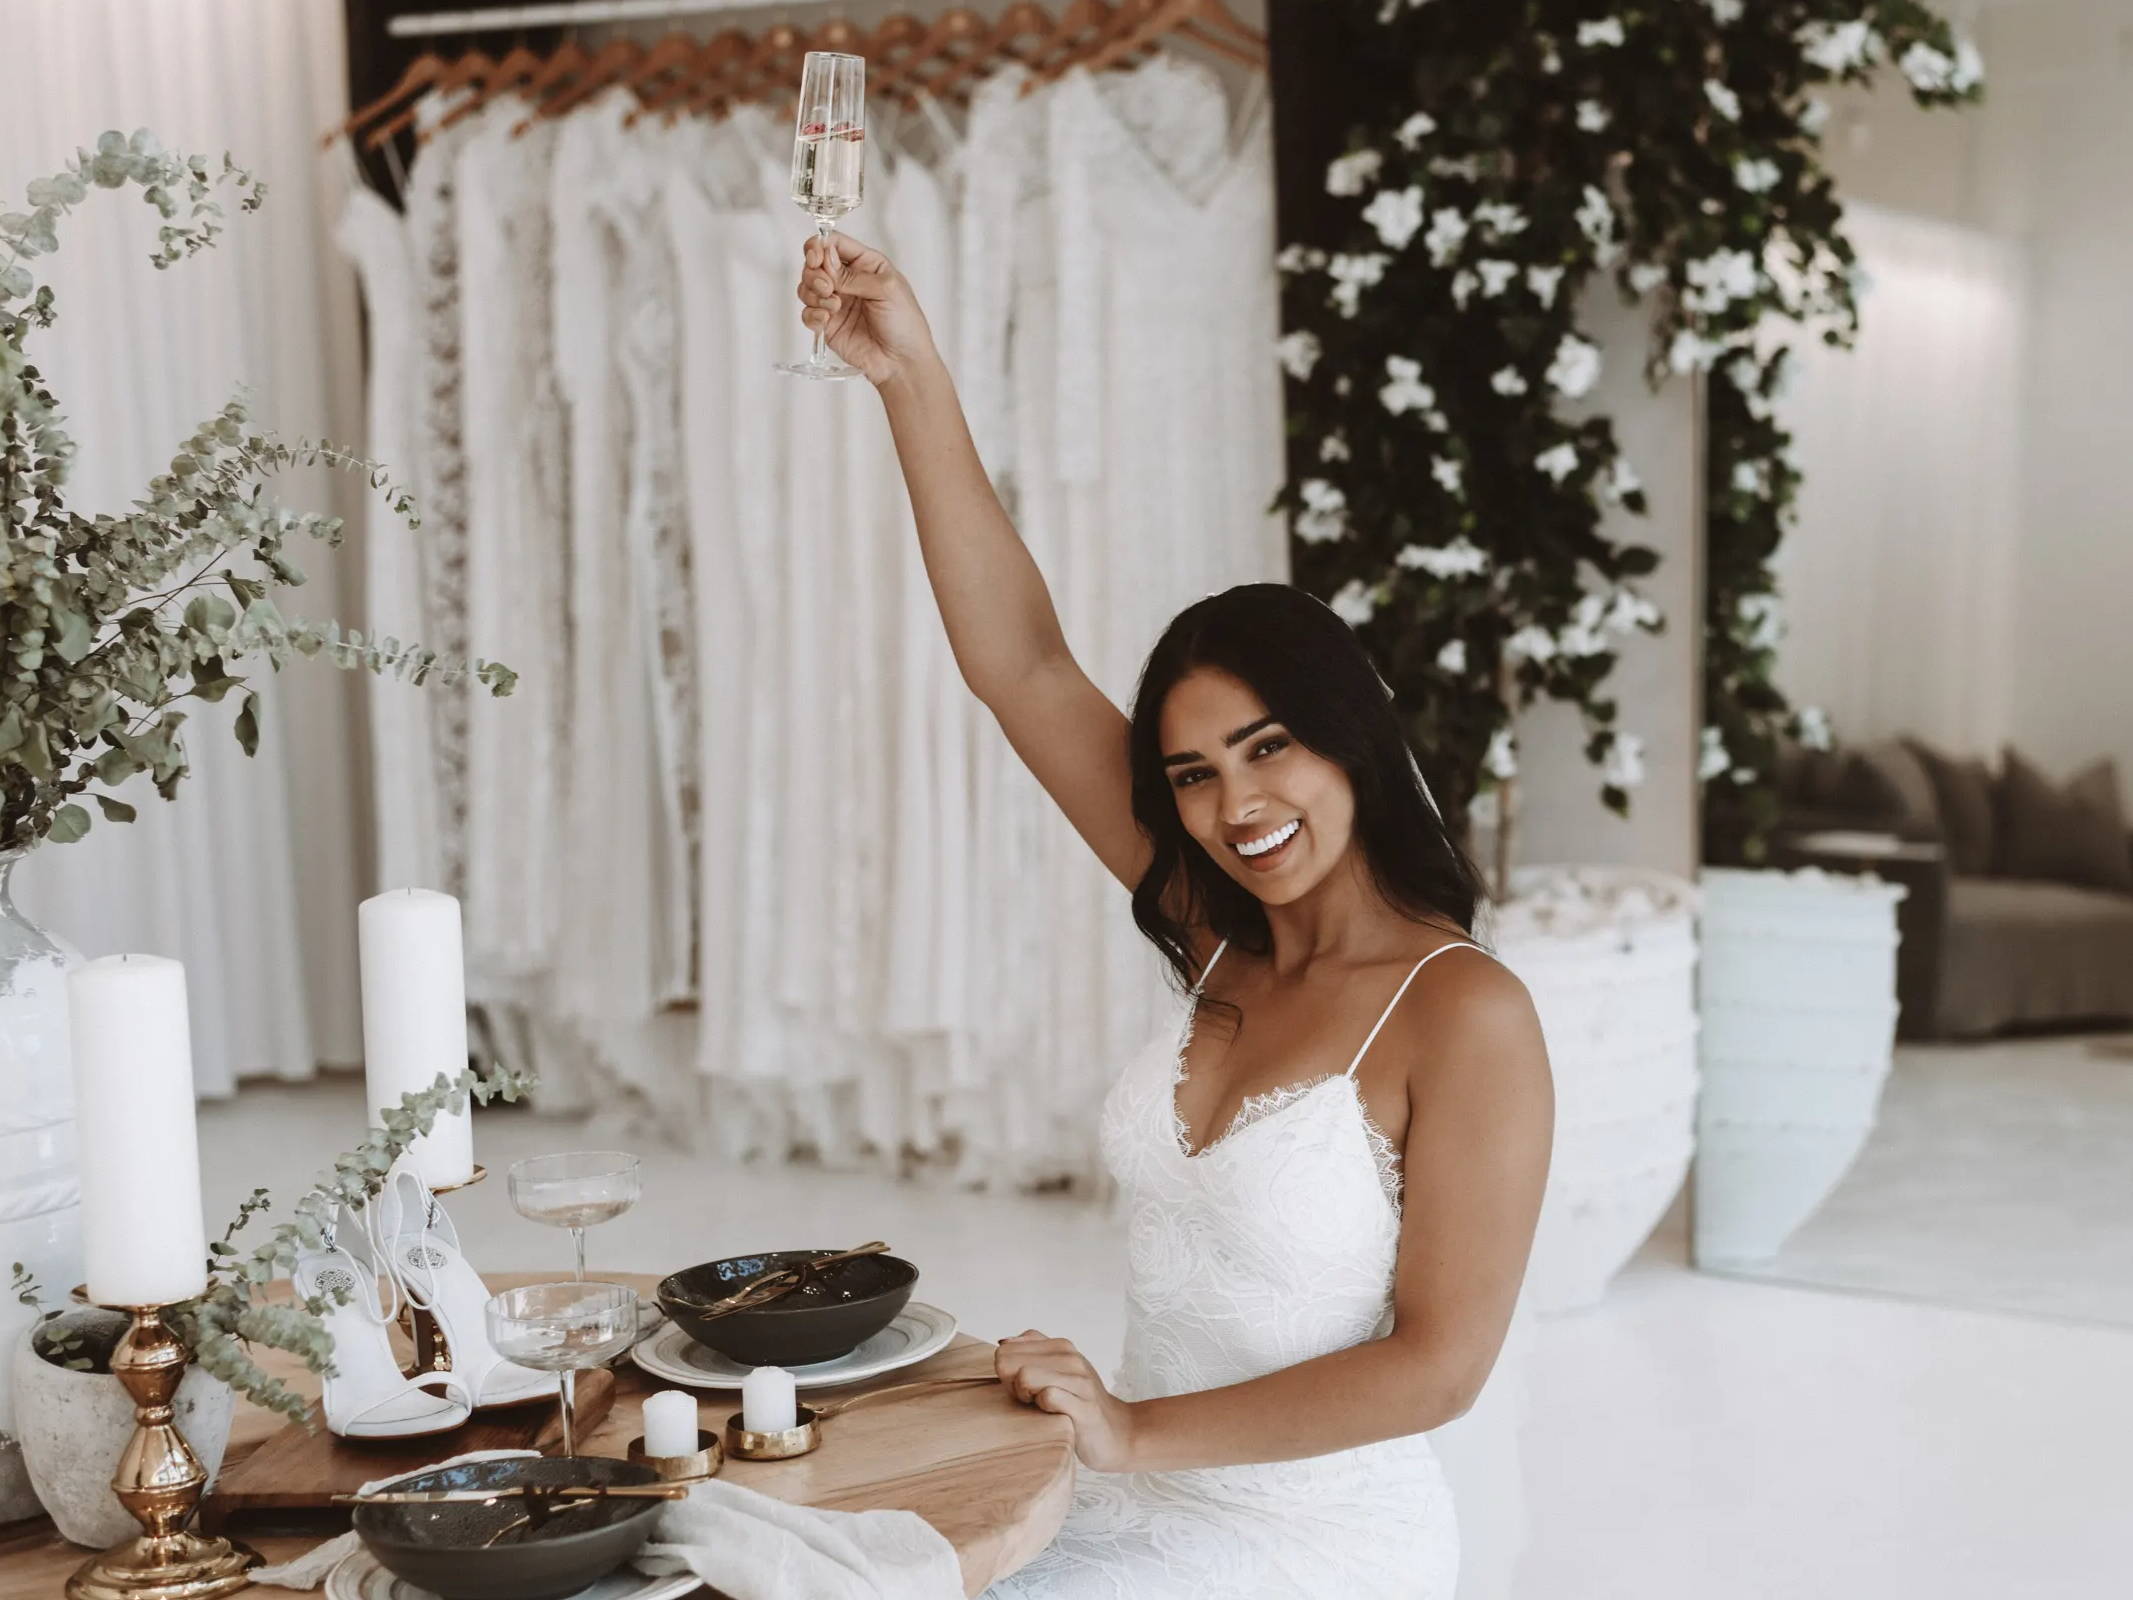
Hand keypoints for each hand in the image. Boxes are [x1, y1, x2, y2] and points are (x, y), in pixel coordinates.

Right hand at [794, 231, 937, 386]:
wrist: (901, 362)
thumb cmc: (905, 323)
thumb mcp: (887, 289)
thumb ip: (853, 274)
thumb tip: (825, 260)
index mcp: (865, 264)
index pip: (834, 243)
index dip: (819, 246)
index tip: (816, 257)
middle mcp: (848, 280)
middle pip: (815, 263)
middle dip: (815, 273)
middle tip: (828, 287)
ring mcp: (836, 302)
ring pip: (807, 287)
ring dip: (813, 294)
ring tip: (834, 306)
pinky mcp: (828, 324)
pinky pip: (807, 313)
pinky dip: (812, 315)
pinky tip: (826, 321)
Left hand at [995, 1330, 1139, 1472]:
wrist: (1118, 1434)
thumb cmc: (1080, 1404)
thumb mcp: (1058, 1370)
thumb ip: (1032, 1351)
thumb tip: (1003, 1340)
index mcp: (1061, 1346)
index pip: (1006, 1348)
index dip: (1005, 1371)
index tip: (1019, 1387)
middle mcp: (1071, 1358)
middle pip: (1009, 1360)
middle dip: (1009, 1384)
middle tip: (1027, 1400)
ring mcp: (1080, 1382)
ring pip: (1025, 1376)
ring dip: (1023, 1396)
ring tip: (1038, 1407)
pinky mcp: (1085, 1407)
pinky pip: (1048, 1397)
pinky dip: (1043, 1408)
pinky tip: (1052, 1415)